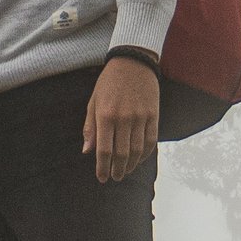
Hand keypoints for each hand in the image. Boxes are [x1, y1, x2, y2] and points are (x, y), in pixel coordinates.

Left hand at [83, 54, 159, 185]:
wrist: (133, 62)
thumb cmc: (109, 82)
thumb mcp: (93, 101)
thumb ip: (90, 127)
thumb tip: (87, 151)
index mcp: (105, 115)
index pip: (104, 150)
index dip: (102, 168)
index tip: (102, 178)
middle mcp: (123, 118)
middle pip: (122, 154)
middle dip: (117, 170)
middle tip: (114, 177)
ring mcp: (140, 117)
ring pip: (137, 150)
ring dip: (131, 165)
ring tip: (126, 171)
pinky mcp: (153, 115)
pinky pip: (151, 141)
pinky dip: (145, 154)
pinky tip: (139, 159)